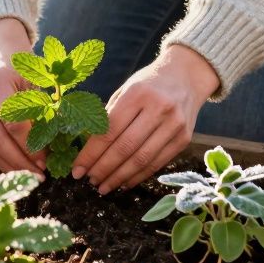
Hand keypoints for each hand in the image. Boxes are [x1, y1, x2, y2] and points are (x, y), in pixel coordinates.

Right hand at [0, 18, 43, 173]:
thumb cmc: (22, 71)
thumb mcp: (34, 83)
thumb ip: (41, 111)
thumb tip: (53, 148)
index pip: (12, 122)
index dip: (30, 145)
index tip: (46, 160)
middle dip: (19, 161)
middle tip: (39, 175)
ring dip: (8, 166)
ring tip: (28, 176)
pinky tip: (15, 169)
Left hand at [72, 44, 217, 193]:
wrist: (187, 76)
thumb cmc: (148, 83)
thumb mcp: (125, 89)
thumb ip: (109, 115)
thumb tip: (89, 151)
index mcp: (137, 93)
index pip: (109, 130)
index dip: (91, 154)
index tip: (77, 170)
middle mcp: (158, 108)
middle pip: (125, 148)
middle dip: (103, 169)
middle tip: (89, 181)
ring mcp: (174, 125)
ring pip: (142, 160)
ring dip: (119, 177)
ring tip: (104, 186)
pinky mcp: (184, 138)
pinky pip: (157, 163)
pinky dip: (139, 176)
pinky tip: (124, 182)